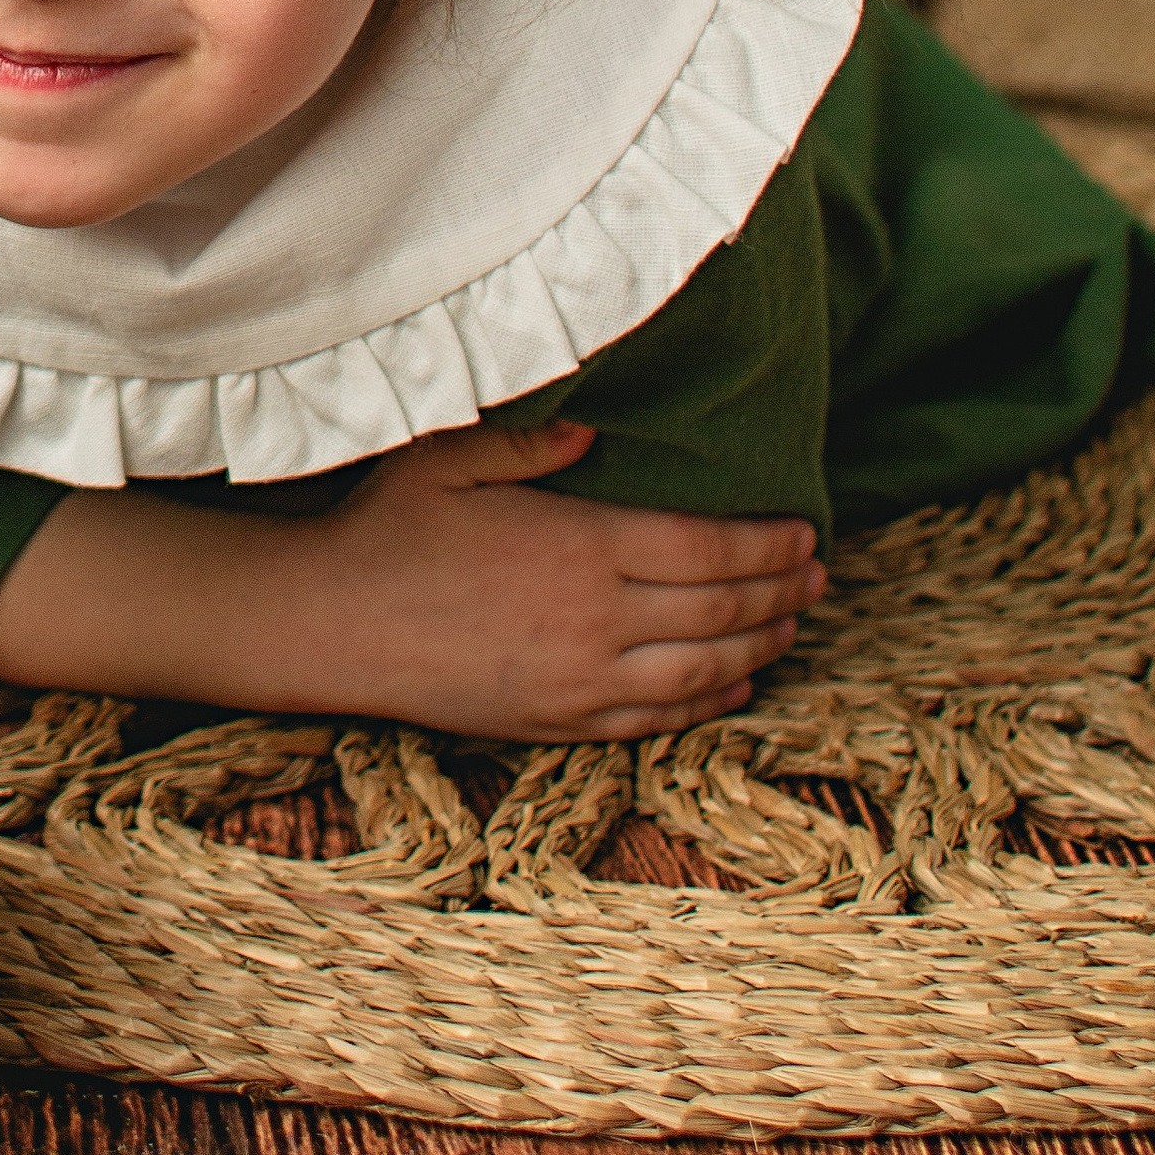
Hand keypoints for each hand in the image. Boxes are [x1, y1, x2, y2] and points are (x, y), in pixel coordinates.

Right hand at [287, 419, 825, 739]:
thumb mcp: (451, 458)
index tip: (804, 532)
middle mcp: (594, 622)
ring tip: (792, 624)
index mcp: (579, 548)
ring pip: (702, 670)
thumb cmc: (389, 528)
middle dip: (782, 591)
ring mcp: (580, 681)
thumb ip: (532, 442)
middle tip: (820, 574)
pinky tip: (735, 683)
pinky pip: (656, 719)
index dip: (767, 544)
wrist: (334, 624)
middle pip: (720, 610)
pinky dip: (709, 701)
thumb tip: (603, 432)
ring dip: (761, 646)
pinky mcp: (558, 723)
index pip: (706, 550)